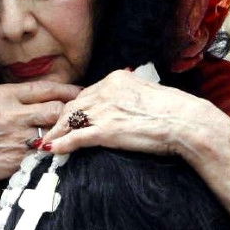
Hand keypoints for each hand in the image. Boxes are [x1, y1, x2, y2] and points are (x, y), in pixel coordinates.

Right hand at [0, 81, 80, 186]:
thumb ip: (19, 95)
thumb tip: (50, 93)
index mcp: (6, 95)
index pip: (46, 89)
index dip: (68, 91)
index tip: (81, 93)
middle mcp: (13, 115)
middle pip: (55, 110)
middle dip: (68, 113)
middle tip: (77, 115)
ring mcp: (16, 138)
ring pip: (54, 132)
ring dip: (62, 133)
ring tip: (69, 132)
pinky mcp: (19, 159)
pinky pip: (45, 153)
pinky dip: (52, 151)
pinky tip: (56, 149)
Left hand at [39, 69, 220, 155]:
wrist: (185, 122)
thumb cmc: (175, 111)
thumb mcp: (149, 93)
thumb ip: (133, 94)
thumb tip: (130, 101)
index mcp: (116, 79)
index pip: (88, 93)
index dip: (76, 108)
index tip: (69, 117)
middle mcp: (106, 91)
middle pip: (74, 106)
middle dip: (60, 120)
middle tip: (50, 131)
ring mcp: (104, 111)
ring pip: (70, 121)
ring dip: (55, 133)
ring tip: (44, 143)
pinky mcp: (105, 131)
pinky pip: (76, 138)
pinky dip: (61, 144)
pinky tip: (51, 150)